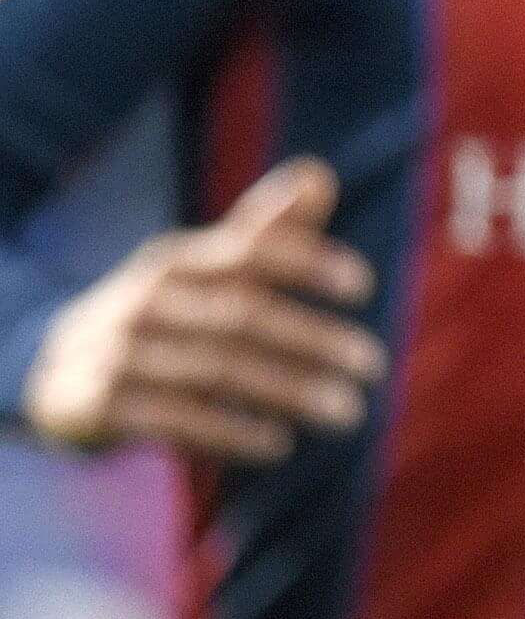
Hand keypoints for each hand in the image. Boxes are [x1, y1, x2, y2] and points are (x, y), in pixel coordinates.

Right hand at [21, 158, 382, 462]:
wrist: (56, 368)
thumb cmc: (162, 313)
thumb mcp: (203, 271)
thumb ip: (264, 232)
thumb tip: (318, 174)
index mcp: (176, 261)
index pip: (248, 251)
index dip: (306, 263)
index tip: (365, 286)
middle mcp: (145, 300)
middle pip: (242, 317)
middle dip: (313, 341)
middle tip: (373, 365)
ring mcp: (116, 352)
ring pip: (216, 371)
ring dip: (287, 392)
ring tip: (349, 412)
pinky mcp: (97, 403)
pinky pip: (174, 419)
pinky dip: (230, 433)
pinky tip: (280, 444)